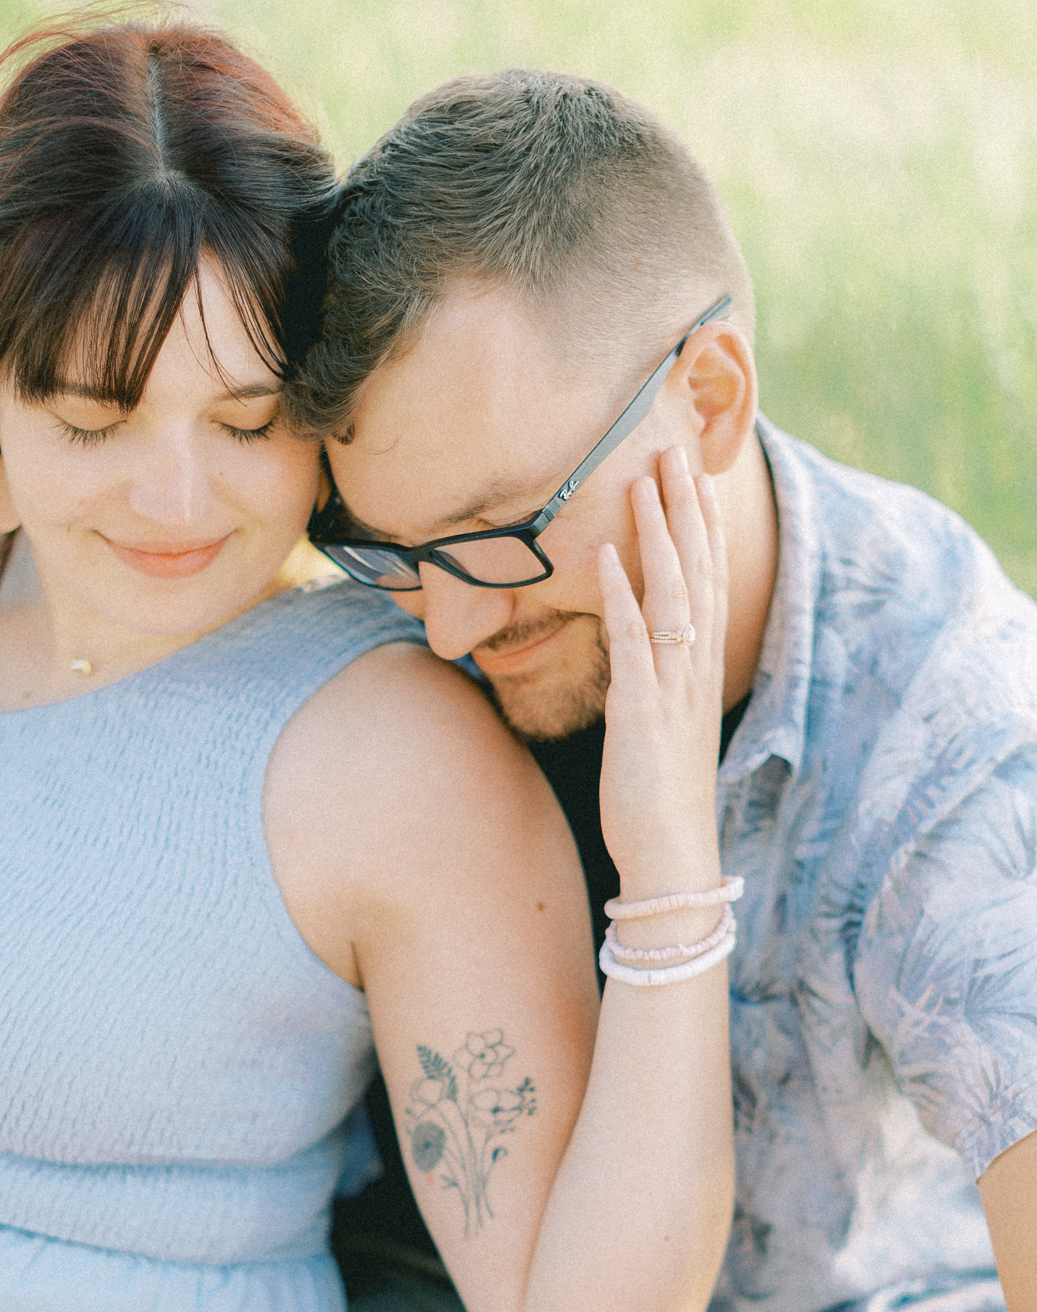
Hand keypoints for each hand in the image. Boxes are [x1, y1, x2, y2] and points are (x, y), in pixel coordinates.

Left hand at [597, 446, 727, 901]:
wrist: (671, 860)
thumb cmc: (659, 800)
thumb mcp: (660, 729)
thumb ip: (653, 684)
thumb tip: (634, 655)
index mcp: (700, 672)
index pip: (708, 582)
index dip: (701, 526)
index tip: (693, 476)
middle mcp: (695, 671)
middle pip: (699, 573)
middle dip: (686, 510)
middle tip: (675, 450)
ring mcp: (672, 689)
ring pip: (673, 595)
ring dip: (658, 535)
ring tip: (644, 482)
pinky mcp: (642, 714)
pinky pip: (633, 644)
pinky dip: (620, 597)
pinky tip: (604, 557)